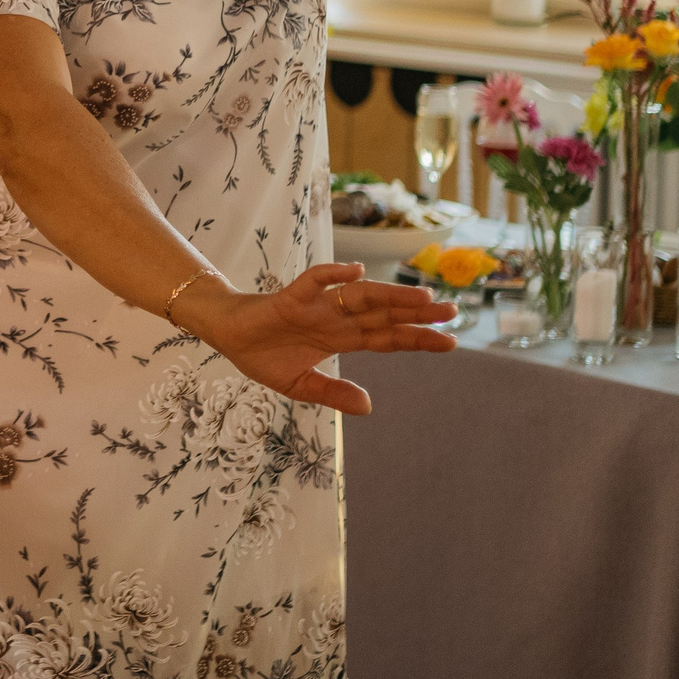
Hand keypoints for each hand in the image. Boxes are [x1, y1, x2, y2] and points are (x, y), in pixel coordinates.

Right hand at [182, 263, 455, 415]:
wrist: (225, 334)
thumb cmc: (262, 354)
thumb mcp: (300, 385)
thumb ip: (332, 392)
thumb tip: (368, 407)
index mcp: (339, 339)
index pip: (386, 338)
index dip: (417, 338)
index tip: (451, 342)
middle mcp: (334, 319)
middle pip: (382, 314)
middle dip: (416, 313)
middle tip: (453, 310)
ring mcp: (315, 306)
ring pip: (360, 297)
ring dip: (391, 295)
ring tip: (423, 297)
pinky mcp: (289, 298)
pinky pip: (314, 281)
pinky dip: (332, 274)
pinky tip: (354, 271)